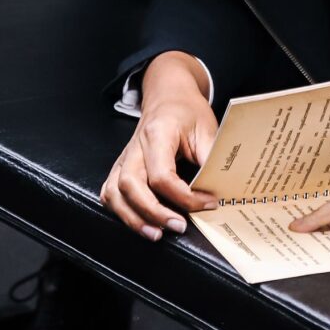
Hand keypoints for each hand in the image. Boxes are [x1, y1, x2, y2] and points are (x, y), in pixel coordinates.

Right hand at [100, 51, 218, 240]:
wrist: (169, 95)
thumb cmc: (187, 110)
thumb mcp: (207, 128)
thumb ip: (211, 158)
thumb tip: (220, 188)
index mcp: (158, 133)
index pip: (162, 175)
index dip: (185, 196)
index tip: (207, 202)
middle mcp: (135, 146)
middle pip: (131, 185)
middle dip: (153, 212)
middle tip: (178, 226)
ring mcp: (125, 157)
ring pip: (115, 192)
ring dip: (133, 217)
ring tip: (156, 234)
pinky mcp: (121, 166)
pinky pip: (110, 192)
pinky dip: (120, 210)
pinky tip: (138, 221)